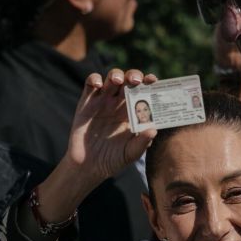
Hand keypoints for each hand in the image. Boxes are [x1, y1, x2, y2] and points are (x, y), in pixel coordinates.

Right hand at [64, 68, 157, 184]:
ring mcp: (103, 101)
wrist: (88, 166)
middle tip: (137, 81)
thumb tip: (154, 130)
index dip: (149, 83)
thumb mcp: (130, 153)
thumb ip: (142, 142)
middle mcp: (119, 103)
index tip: (153, 81)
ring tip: (119, 81)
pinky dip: (94, 79)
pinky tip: (99, 86)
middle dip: (134, 75)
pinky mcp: (86, 102)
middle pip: (129, 81)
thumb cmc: (113, 159)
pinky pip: (90, 84)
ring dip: (116, 74)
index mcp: (133, 112)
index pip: (144, 92)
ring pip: (111, 78)